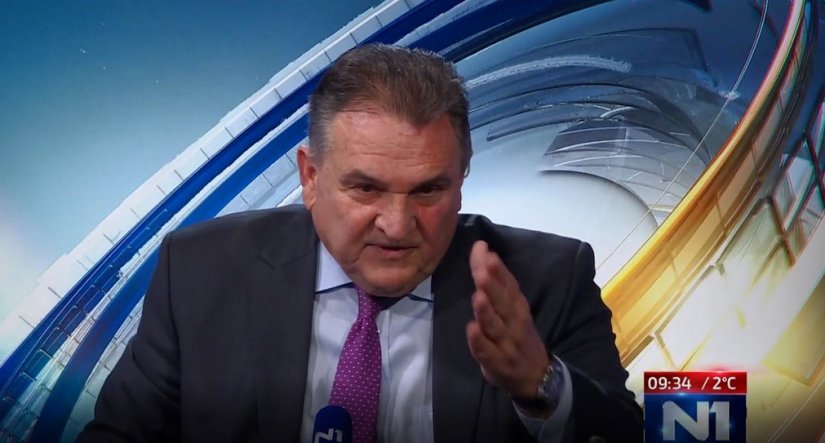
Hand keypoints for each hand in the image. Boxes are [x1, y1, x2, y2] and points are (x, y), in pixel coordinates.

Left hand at [466, 240, 549, 399]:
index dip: (497, 268)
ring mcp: (506, 343)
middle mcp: (515, 323)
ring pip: (495, 326)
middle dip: (494, 286)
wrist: (535, 376)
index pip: (509, 284)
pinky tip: (471, 329)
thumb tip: (482, 248)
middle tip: (483, 271)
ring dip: (486, 312)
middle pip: (503, 303)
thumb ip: (495, 280)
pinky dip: (479, 342)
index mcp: (518, 307)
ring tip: (478, 297)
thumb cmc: (516, 333)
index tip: (485, 250)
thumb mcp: (510, 307)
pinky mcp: (497, 363)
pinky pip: (487, 352)